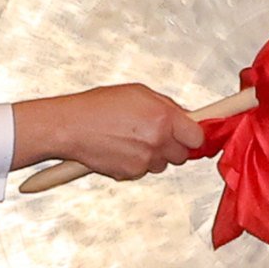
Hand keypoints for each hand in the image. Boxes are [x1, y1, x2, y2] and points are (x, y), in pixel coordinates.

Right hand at [12, 84, 206, 182]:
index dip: (194, 136)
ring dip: (154, 155)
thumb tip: (186, 118)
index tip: (190, 134)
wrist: (70, 127)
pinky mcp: (131, 174)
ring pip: (162, 164)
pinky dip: (136, 162)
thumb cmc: (99, 106)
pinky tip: (121, 148)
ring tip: (132, 138)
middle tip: (156, 133)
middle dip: (174, 146)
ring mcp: (145, 161)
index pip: (198, 138)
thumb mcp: (139, 93)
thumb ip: (167, 107)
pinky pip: (143, 171)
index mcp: (164, 118)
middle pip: (183, 155)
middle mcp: (158, 142)